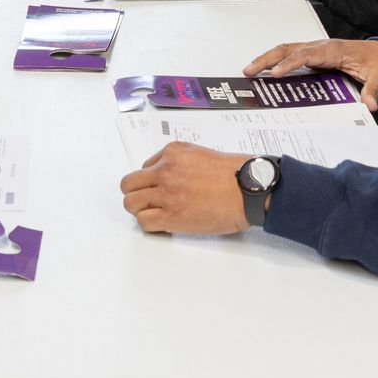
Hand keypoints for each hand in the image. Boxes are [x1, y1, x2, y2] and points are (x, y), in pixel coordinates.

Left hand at [119, 142, 252, 234]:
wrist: (248, 190)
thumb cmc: (234, 174)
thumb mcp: (201, 154)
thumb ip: (180, 162)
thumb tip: (167, 175)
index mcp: (172, 153)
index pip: (145, 168)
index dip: (151, 181)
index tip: (161, 189)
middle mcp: (165, 171)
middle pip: (129, 184)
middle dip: (136, 194)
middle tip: (149, 202)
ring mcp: (166, 193)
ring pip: (131, 203)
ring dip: (141, 210)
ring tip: (156, 213)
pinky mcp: (172, 216)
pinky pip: (144, 221)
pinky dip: (150, 224)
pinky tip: (163, 223)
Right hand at [244, 38, 377, 111]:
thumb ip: (373, 91)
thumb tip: (369, 105)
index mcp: (333, 50)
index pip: (306, 55)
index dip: (289, 64)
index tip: (275, 74)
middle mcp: (320, 47)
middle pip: (288, 49)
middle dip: (267, 59)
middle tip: (248, 70)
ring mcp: (315, 49)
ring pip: (286, 50)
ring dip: (267, 58)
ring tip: (250, 70)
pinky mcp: (314, 55)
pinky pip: (291, 55)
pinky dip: (276, 61)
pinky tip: (266, 72)